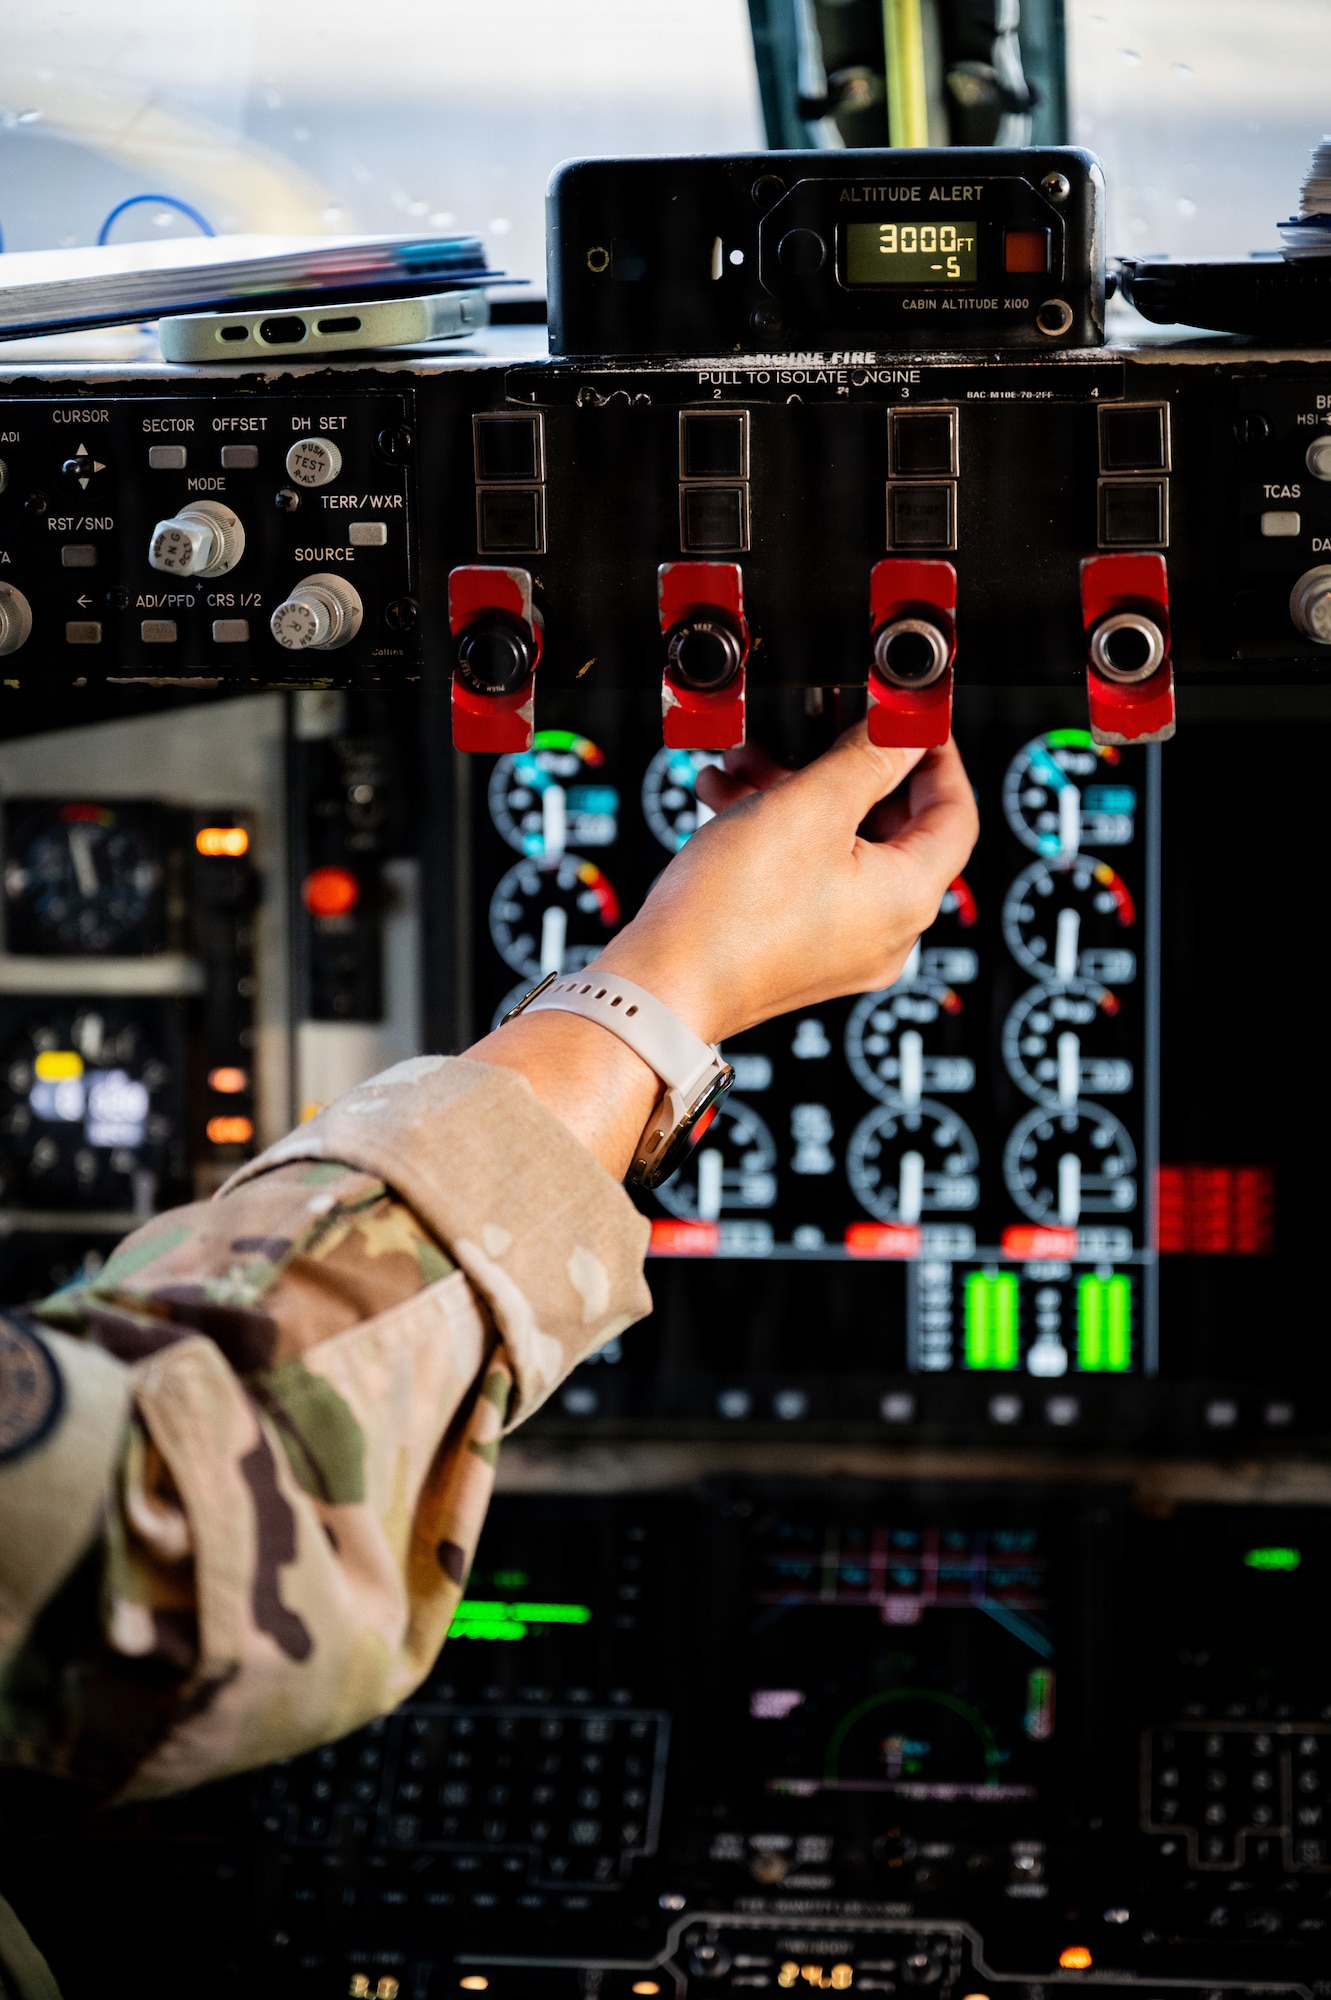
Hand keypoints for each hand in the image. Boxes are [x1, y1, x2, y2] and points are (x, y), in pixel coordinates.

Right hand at [471, 723, 977, 1177]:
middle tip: (814, 730)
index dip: (937, 757)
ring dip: (797, 794)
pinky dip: (779, 834)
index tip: (910, 722)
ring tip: (746, 766)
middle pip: (891, 828)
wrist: (659, 987)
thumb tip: (904, 731)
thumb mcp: (808, 806)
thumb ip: (867, 758)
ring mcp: (843, 946)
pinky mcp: (800, 952)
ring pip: (839, 846)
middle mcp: (886, 932)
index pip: (956, 813)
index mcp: (908, 899)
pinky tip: (731, 802)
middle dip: (844, 768)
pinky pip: (807, 876)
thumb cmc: (730, 914)